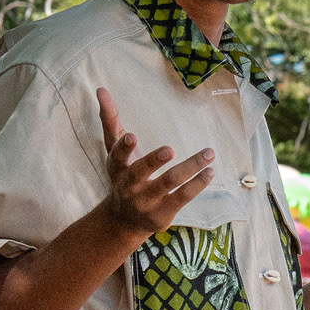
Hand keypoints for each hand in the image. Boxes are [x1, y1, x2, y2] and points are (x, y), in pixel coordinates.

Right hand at [96, 87, 215, 239]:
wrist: (123, 221)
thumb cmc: (122, 175)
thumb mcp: (113, 150)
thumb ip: (110, 121)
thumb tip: (101, 89)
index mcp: (117, 169)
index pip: (117, 157)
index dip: (124, 148)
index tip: (131, 136)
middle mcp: (129, 187)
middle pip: (141, 173)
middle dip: (153, 162)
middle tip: (169, 149)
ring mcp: (146, 202)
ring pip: (169, 183)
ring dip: (190, 168)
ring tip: (209, 153)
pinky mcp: (162, 213)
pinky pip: (182, 197)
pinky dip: (197, 184)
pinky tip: (209, 171)